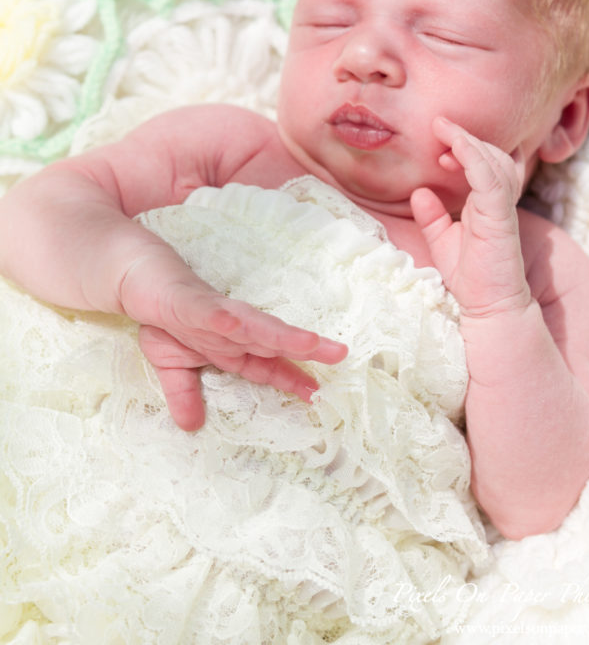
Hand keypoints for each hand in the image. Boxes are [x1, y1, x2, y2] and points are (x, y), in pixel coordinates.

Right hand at [118, 243, 347, 430]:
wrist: (138, 274)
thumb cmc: (164, 315)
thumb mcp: (172, 364)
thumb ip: (185, 393)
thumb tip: (190, 427)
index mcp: (229, 345)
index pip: (266, 364)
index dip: (292, 377)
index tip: (319, 391)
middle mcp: (230, 327)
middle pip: (272, 340)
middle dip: (305, 348)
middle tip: (339, 354)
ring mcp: (212, 311)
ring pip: (251, 323)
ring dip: (279, 333)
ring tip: (307, 342)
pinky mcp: (188, 300)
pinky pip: (206, 311)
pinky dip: (220, 317)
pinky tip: (233, 322)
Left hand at [411, 117, 530, 316]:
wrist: (490, 308)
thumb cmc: (472, 277)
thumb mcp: (442, 241)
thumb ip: (432, 217)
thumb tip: (419, 192)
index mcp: (487, 203)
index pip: (484, 162)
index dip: (464, 144)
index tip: (438, 137)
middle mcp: (498, 201)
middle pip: (491, 154)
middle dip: (465, 136)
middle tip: (439, 128)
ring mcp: (501, 208)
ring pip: (494, 160)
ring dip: (468, 142)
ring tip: (444, 132)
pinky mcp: (501, 217)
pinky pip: (490, 179)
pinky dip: (474, 157)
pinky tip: (456, 146)